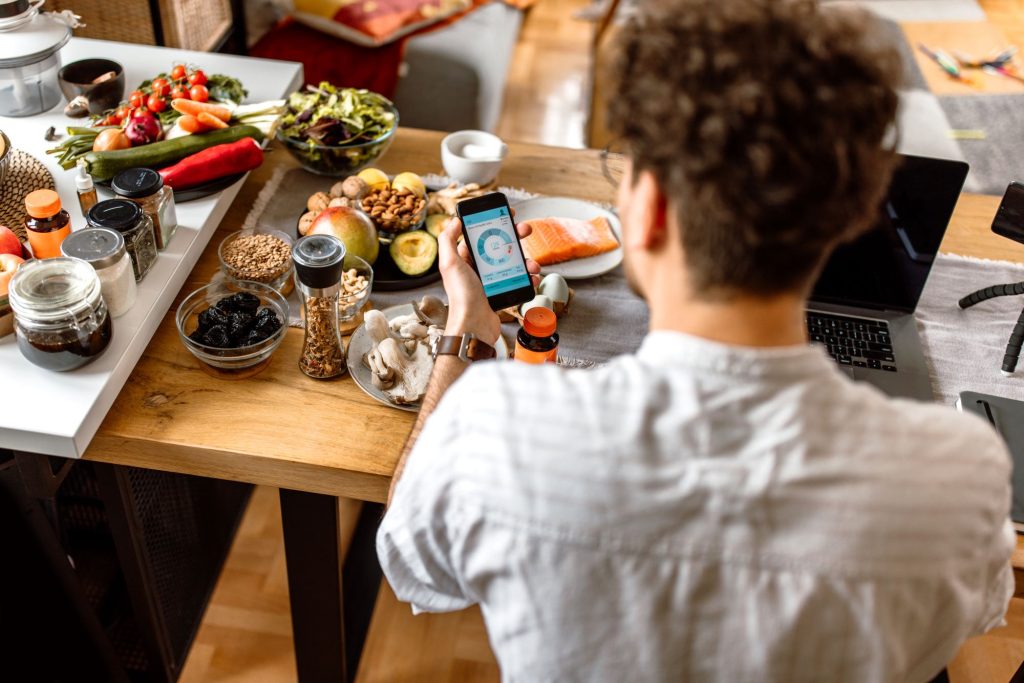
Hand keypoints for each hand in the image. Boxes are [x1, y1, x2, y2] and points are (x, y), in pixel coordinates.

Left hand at [436, 213, 540, 345]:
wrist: (474, 325)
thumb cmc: (461, 296)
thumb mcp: (450, 263)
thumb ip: (448, 239)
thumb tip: (455, 220)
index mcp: (466, 258)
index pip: (482, 235)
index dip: (495, 223)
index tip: (508, 215)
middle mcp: (479, 268)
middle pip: (501, 246)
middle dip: (515, 237)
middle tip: (526, 230)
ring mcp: (492, 281)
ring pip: (513, 263)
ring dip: (526, 260)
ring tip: (532, 265)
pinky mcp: (503, 293)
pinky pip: (519, 281)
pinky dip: (528, 278)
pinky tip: (533, 278)